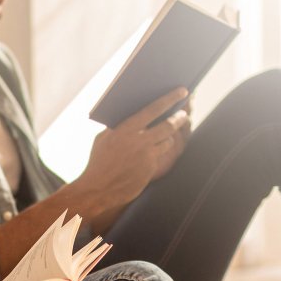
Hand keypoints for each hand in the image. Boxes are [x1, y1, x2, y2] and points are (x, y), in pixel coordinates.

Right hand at [78, 87, 190, 205]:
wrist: (97, 189)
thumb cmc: (98, 161)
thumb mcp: (104, 138)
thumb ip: (119, 127)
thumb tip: (134, 115)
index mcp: (126, 129)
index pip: (154, 109)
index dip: (170, 98)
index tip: (183, 91)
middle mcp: (139, 141)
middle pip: (168, 125)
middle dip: (179, 118)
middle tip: (183, 114)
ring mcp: (147, 156)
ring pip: (168, 142)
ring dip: (168, 137)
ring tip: (166, 135)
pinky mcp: (151, 169)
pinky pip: (159, 157)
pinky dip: (156, 153)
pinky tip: (148, 155)